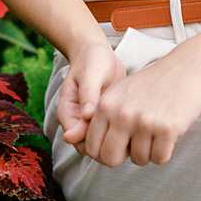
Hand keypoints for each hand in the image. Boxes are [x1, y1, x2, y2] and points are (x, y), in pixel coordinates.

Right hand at [55, 38, 123, 152]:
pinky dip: (120, 134)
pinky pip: (110, 136)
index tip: (113, 129)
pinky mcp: (103, 121)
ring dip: (115, 141)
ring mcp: (90, 122)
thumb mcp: (90, 75)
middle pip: (88, 147)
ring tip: (131, 128)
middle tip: (127, 131)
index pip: (76, 139)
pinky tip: (133, 125)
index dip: (94, 141)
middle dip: (106, 144)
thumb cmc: (91, 61)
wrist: (97, 54)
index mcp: (68, 112)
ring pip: (101, 144)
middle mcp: (77, 121)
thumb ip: (87, 95)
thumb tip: (86, 116)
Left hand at [81, 44, 200, 167]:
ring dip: (148, 152)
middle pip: (110, 159)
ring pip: (139, 160)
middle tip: (134, 148)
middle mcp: (121, 114)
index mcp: (105, 105)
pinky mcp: (166, 129)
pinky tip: (167, 134)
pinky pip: (160, 158)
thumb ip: (105, 119)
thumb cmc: (152, 85)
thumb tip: (94, 151)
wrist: (185, 69)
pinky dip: (164, 152)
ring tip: (154, 132)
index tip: (116, 150)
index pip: (92, 146)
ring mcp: (144, 122)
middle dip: (122, 158)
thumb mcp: (120, 94)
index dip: (103, 154)